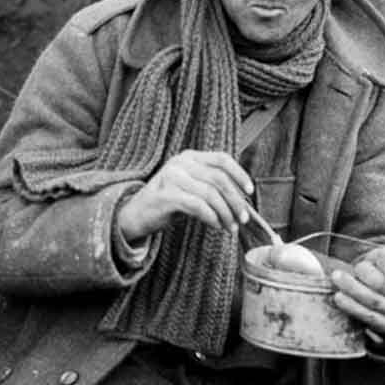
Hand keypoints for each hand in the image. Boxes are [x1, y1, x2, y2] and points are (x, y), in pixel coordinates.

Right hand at [116, 150, 254, 242]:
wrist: (135, 215)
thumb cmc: (167, 203)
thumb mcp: (190, 188)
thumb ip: (211, 186)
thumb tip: (242, 200)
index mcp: (188, 157)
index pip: (221, 159)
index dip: (239, 174)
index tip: (249, 192)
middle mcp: (180, 163)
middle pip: (219, 179)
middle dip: (235, 201)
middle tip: (243, 218)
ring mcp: (171, 178)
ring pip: (210, 194)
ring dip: (225, 213)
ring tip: (230, 227)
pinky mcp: (165, 196)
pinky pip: (197, 206)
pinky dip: (211, 217)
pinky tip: (215, 225)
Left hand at [330, 240, 384, 340]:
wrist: (384, 292)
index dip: (382, 264)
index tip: (373, 260)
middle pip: (382, 285)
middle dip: (363, 274)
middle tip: (353, 267)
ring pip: (373, 302)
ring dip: (352, 289)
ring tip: (337, 277)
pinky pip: (368, 317)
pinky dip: (351, 306)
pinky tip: (339, 296)